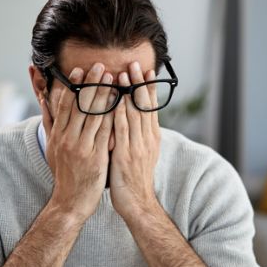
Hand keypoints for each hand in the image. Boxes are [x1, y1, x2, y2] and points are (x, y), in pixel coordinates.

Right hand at [40, 62, 114, 222]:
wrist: (71, 202)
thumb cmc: (64, 173)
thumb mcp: (52, 147)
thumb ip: (50, 123)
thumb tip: (43, 100)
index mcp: (58, 135)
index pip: (64, 105)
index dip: (73, 86)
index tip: (80, 70)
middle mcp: (67, 139)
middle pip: (80, 106)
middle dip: (91, 85)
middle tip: (101, 67)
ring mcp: (81, 148)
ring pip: (94, 116)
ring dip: (105, 95)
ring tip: (114, 79)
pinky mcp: (96, 157)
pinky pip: (106, 133)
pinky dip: (113, 116)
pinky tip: (122, 104)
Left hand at [110, 61, 161, 221]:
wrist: (137, 203)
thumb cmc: (134, 179)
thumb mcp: (140, 154)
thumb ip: (137, 136)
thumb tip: (133, 119)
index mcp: (151, 138)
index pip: (150, 108)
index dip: (148, 89)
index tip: (146, 71)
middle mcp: (146, 140)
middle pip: (144, 107)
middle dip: (139, 84)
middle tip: (135, 64)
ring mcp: (137, 147)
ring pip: (134, 115)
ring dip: (128, 93)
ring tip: (124, 74)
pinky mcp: (125, 156)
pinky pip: (122, 131)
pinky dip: (119, 114)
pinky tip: (115, 101)